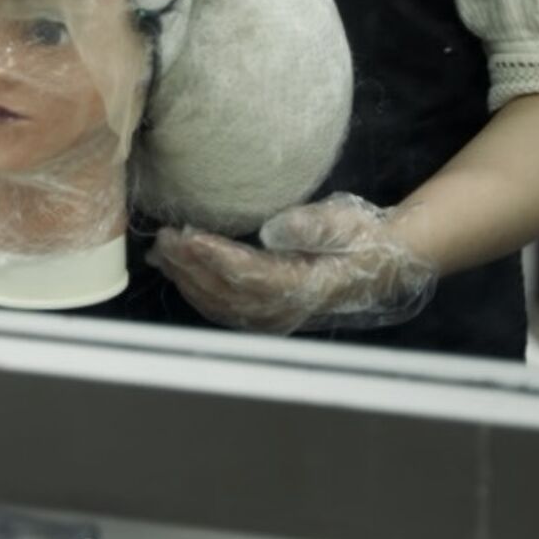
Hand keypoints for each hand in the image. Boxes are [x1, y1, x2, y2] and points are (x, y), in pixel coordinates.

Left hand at [148, 193, 435, 334]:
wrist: (375, 267)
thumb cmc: (359, 238)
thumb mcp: (343, 222)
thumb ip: (310, 226)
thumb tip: (272, 230)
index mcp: (302, 285)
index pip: (249, 274)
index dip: (214, 256)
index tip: (186, 236)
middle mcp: (283, 308)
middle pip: (225, 291)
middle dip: (189, 265)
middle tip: (165, 237)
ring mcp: (273, 316)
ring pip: (219, 303)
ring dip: (187, 279)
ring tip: (163, 253)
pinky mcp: (265, 315)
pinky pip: (223, 308)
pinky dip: (197, 291)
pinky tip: (180, 272)